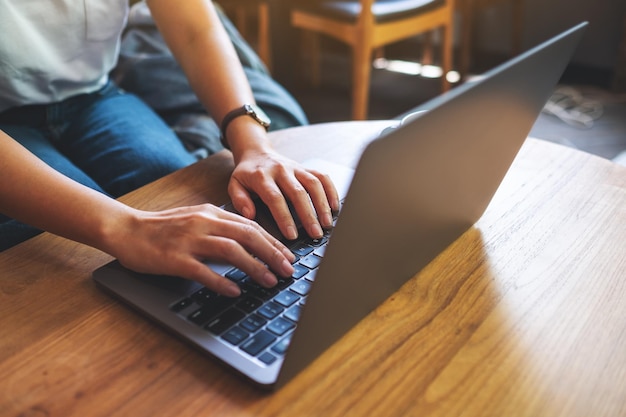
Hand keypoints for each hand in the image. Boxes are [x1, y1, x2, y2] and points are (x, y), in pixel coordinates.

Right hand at [109, 204, 295, 296]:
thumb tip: (249, 245)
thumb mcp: (196, 220)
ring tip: (269, 281)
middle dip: (272, 254)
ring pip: (231, 251)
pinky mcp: (174, 258)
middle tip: (288, 271)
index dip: (273, 243)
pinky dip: (222, 282)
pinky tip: (235, 291)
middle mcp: (203, 223)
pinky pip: (203, 271)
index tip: (288, 257)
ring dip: (254, 267)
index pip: (251, 226)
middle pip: (248, 236)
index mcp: (211, 213)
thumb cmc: (162, 228)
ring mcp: (189, 240)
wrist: (126, 229)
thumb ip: (221, 229)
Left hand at [227, 148, 339, 240]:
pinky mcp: (306, 167)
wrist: (257, 152)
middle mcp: (281, 170)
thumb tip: (250, 214)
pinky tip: (335, 207)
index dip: (284, 217)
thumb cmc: (247, 174)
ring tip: (327, 223)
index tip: (292, 235)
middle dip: (308, 215)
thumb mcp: (235, 185)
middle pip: (298, 192)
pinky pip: (322, 177)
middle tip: (315, 234)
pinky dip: (331, 190)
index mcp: (262, 176)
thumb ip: (239, 200)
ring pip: (313, 184)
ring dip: (322, 204)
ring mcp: (296, 168)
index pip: (275, 198)